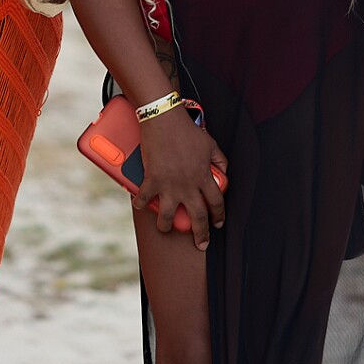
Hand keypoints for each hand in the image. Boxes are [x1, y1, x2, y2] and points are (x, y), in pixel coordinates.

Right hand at [136, 108, 227, 248]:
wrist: (164, 120)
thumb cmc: (186, 130)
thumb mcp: (210, 144)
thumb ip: (219, 159)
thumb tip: (223, 171)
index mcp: (203, 176)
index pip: (216, 202)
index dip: (219, 215)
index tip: (218, 223)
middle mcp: (188, 185)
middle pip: (198, 215)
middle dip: (201, 233)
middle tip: (201, 243)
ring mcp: (169, 184)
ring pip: (169, 215)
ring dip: (166, 226)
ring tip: (165, 229)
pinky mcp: (152, 179)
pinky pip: (145, 198)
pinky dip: (141, 203)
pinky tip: (141, 206)